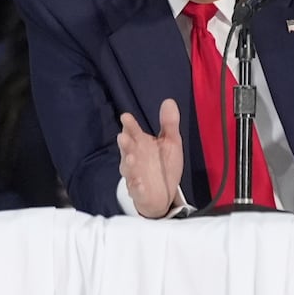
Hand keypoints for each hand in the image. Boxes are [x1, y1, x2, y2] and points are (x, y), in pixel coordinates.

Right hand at [117, 98, 184, 218]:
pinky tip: (140, 184)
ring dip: (129, 164)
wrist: (163, 194)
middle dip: (125, 144)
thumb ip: (169, 123)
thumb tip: (169, 101)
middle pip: (127, 150)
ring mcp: (135, 175)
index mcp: (141, 144)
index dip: (130, 125)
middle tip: (122, 137)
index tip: (126, 117)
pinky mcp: (139, 191)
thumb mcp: (170, 142)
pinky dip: (137, 187)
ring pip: (129, 169)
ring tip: (131, 159)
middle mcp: (135, 158)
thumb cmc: (163, 165)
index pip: (133, 132)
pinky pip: (136, 190)